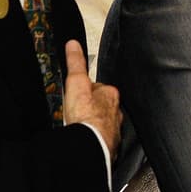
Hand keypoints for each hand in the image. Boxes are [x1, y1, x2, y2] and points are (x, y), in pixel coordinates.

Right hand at [62, 40, 120, 156]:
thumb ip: (76, 63)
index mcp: (111, 96)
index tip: (79, 93)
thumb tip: (73, 45)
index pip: (99, 88)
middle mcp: (116, 113)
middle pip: (103, 107)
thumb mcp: (76, 82)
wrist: (90, 145)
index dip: (88, 90)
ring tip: (81, 127)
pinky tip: (86, 140)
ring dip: (94, 125)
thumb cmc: (85, 114)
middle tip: (78, 112)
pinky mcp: (110, 146)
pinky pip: (102, 140)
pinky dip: (95, 140)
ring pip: (104, 124)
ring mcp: (114, 130)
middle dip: (93, 109)